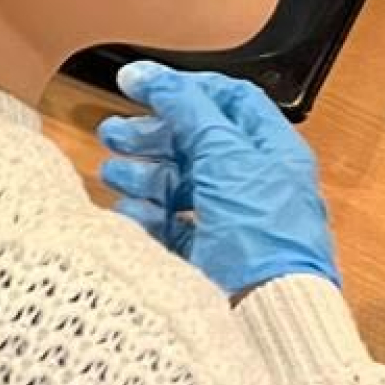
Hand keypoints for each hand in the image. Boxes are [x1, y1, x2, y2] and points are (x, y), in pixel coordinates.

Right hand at [98, 62, 341, 300]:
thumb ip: (186, 107)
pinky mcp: (211, 257)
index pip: (230, 101)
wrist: (266, 311)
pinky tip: (130, 214)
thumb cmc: (260, 230)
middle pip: (196, 143)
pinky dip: (148, 217)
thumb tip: (148, 73)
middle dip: (151, 135)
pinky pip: (172, 227)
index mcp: (272, 151)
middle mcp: (254, 184)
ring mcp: (232, 222)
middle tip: (112, 133)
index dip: (185, 89)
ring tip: (113, 174)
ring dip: (142, 174)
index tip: (140, 86)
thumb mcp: (223, 153)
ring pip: (178, 185)